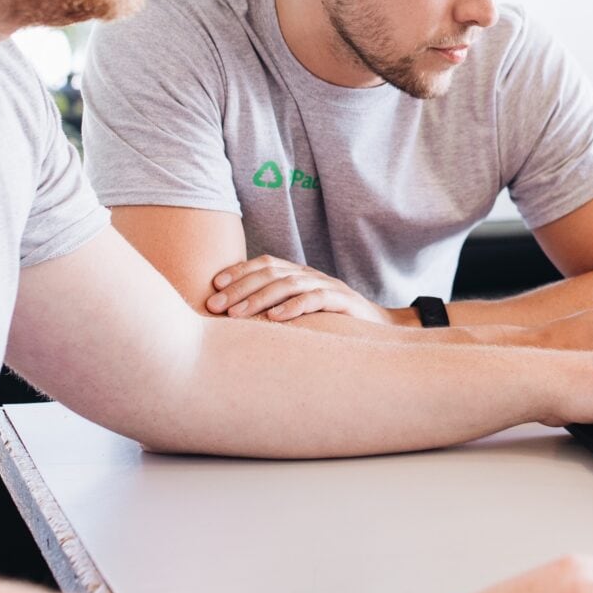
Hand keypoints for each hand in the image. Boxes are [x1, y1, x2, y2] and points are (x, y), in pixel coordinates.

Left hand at [205, 255, 388, 322]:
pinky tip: (275, 319)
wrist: (378, 328)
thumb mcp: (300, 311)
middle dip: (239, 288)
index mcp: (298, 273)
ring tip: (237, 315)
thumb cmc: (331, 322)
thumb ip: (275, 307)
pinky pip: (315, 299)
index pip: (264, 263)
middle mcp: (310, 275)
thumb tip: (234, 315)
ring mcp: (327, 286)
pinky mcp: (343, 302)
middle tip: (214, 306)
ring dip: (258, 299)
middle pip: (270, 273)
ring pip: (288, 284)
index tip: (213, 286)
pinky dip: (293, 307)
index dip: (238, 271)